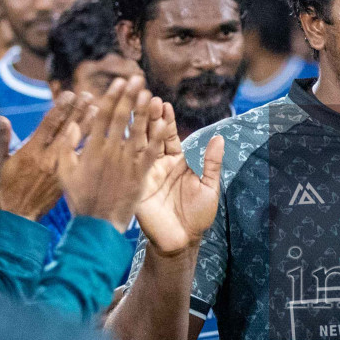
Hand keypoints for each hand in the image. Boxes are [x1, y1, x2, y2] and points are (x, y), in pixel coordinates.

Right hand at [0, 100, 89, 220]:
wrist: (16, 217)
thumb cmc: (2, 189)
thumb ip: (0, 140)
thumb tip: (1, 119)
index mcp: (31, 153)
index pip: (49, 125)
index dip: (60, 108)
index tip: (70, 94)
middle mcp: (48, 159)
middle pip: (67, 130)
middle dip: (78, 111)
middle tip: (89, 95)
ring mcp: (59, 170)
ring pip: (76, 143)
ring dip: (86, 125)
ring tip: (97, 109)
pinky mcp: (66, 179)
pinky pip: (79, 159)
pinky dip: (88, 144)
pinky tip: (98, 134)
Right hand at [60, 77, 158, 232]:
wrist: (97, 226)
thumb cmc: (80, 200)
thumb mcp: (64, 172)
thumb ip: (68, 147)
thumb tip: (73, 124)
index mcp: (92, 150)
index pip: (103, 117)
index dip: (112, 98)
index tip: (118, 82)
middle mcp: (110, 153)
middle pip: (121, 119)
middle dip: (129, 97)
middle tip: (137, 78)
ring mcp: (127, 163)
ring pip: (137, 132)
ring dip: (144, 111)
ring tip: (150, 93)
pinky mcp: (140, 175)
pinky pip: (151, 152)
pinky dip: (158, 137)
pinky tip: (165, 122)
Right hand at [134, 95, 223, 255]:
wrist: (181, 241)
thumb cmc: (198, 216)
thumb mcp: (209, 187)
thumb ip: (212, 163)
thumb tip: (219, 138)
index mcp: (176, 161)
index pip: (168, 136)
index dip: (166, 120)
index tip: (164, 103)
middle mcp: (157, 164)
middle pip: (151, 135)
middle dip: (147, 117)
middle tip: (144, 98)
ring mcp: (144, 174)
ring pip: (138, 146)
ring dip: (135, 127)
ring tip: (131, 109)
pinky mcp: (135, 186)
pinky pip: (130, 166)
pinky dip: (125, 150)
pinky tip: (120, 134)